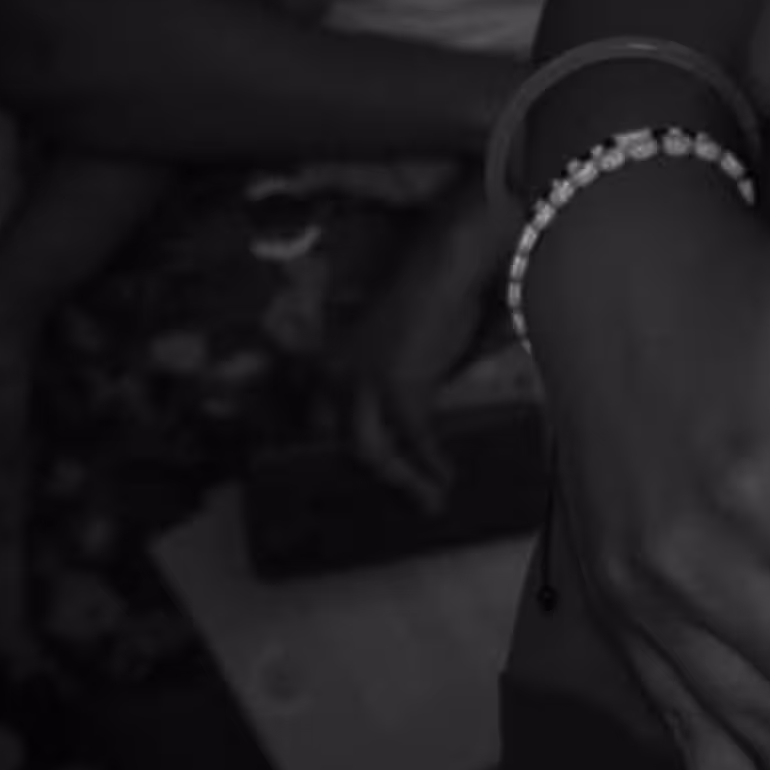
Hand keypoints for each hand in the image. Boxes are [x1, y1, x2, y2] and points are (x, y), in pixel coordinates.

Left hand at [338, 205, 503, 511]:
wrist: (446, 268)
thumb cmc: (429, 297)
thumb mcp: (393, 347)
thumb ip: (387, 383)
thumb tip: (407, 423)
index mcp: (327, 365)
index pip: (322, 424)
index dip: (348, 454)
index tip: (379, 475)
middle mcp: (334, 377)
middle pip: (347, 445)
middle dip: (380, 475)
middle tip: (411, 498)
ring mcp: (362, 384)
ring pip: (373, 451)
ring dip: (404, 481)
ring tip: (432, 501)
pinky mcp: (398, 388)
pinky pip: (414, 436)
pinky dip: (432, 461)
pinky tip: (447, 475)